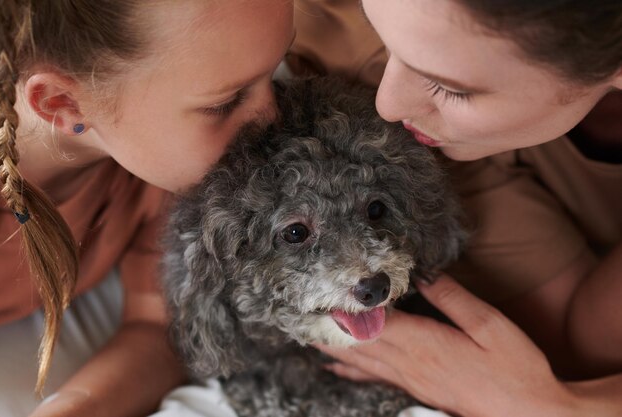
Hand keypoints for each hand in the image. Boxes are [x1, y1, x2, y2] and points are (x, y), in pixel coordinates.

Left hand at [317, 274, 579, 416]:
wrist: (528, 415)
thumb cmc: (513, 369)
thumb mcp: (489, 324)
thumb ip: (452, 297)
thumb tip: (421, 273)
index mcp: (423, 342)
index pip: (370, 320)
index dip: (340, 306)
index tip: (316, 292)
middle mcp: (408, 363)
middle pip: (356, 341)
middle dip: (325, 326)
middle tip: (295, 311)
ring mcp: (409, 380)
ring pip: (359, 359)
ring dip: (330, 345)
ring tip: (304, 332)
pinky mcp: (416, 390)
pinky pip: (373, 376)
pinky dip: (350, 368)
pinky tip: (335, 366)